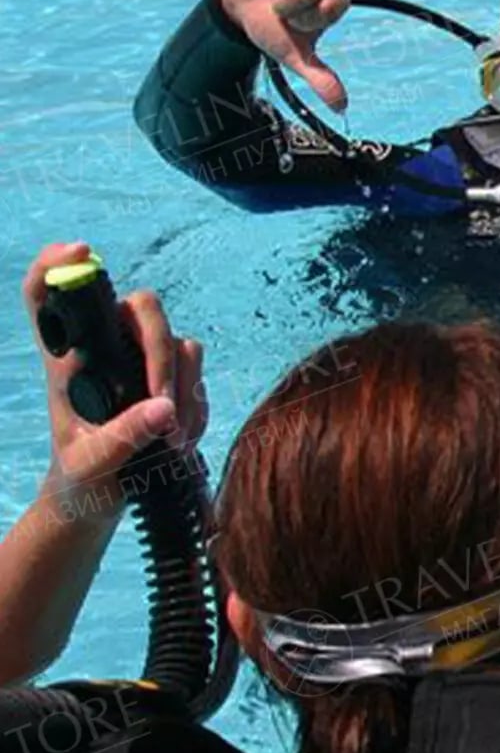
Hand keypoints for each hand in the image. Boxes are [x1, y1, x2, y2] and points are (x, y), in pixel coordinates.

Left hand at [22, 245, 205, 520]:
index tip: (81, 251)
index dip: (58, 266)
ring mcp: (139, 364)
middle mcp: (105, 351)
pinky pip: (197, 375)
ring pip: (178, 342)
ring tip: (173, 437)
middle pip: (139, 309)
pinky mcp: (168, 381)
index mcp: (67, 362)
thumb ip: (123, 437)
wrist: (99, 501)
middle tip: (162, 400)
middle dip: (159, 352)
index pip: (49, 297)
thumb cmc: (81, 480)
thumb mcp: (93, 466)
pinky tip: (181, 439)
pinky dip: (196, 406)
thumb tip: (164, 410)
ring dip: (184, 387)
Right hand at [220, 0, 351, 111]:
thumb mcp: (294, 56)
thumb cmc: (271, 29)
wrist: (237, 7)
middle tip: (280, 6)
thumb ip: (320, 78)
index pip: (334, 4)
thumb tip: (343, 107)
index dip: (309, 15)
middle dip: (293, 0)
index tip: (294, 21)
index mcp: (336, 2)